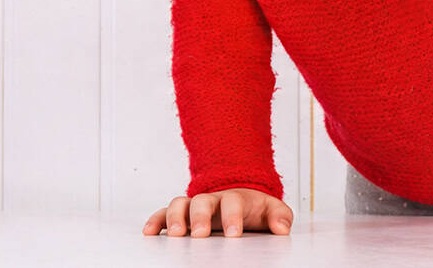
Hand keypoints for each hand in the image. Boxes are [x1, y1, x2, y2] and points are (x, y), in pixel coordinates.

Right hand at [141, 188, 293, 237]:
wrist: (241, 200)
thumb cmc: (254, 209)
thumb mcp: (271, 210)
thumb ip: (280, 216)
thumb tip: (282, 228)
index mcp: (235, 198)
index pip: (233, 203)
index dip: (232, 217)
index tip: (233, 233)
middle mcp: (212, 200)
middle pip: (202, 202)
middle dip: (200, 217)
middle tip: (200, 234)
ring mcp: (194, 206)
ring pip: (180, 204)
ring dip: (174, 218)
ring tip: (174, 234)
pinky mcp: (180, 215)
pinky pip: (163, 213)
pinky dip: (155, 220)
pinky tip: (149, 232)